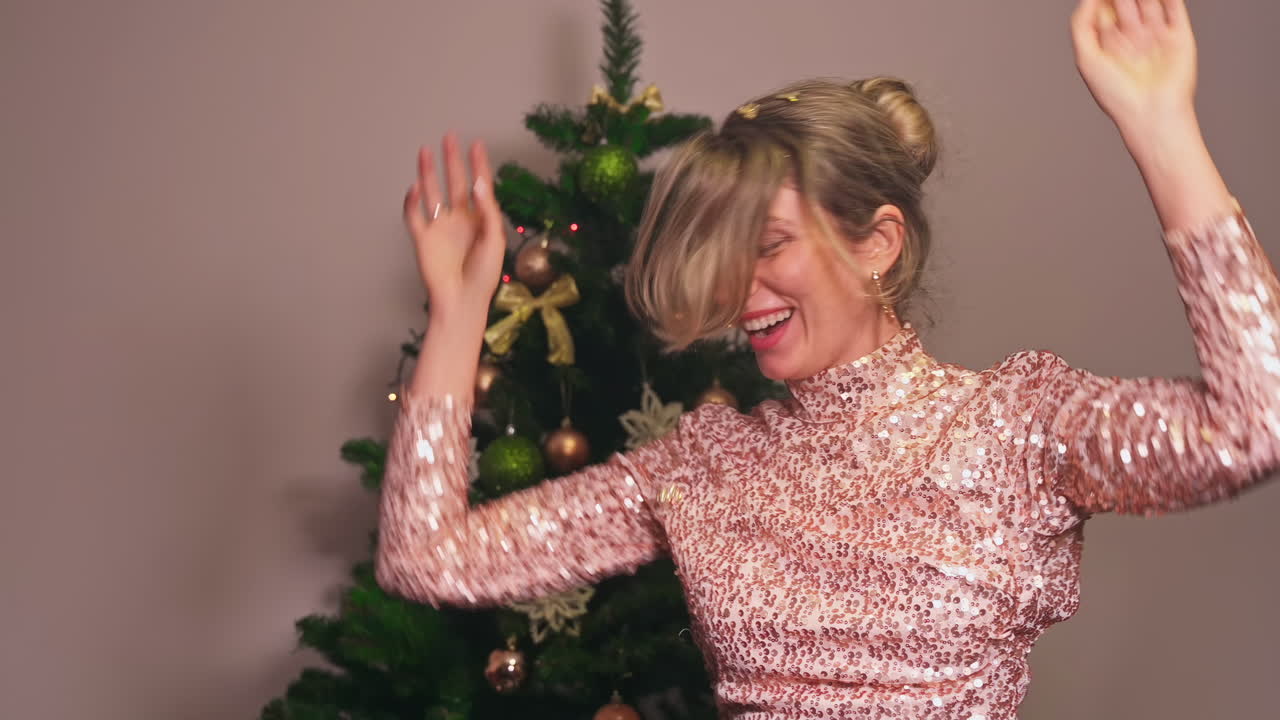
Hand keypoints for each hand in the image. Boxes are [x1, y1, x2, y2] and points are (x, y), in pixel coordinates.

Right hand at [404, 134, 505, 323]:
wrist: (462, 301)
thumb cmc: (484, 276)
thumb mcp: (495, 240)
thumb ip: (488, 211)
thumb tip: (477, 184)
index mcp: (480, 219)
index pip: (478, 185)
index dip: (478, 165)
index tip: (477, 144)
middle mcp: (459, 219)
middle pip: (454, 182)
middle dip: (452, 160)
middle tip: (450, 137)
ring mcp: (440, 227)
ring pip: (432, 192)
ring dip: (428, 172)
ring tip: (425, 151)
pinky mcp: (422, 239)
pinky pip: (413, 216)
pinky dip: (411, 201)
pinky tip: (414, 187)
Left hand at [1071, 0, 1196, 132]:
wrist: (1152, 113)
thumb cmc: (1116, 94)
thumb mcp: (1086, 59)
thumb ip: (1081, 26)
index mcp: (1111, 45)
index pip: (1103, 11)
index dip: (1100, 2)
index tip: (1098, 0)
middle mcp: (1134, 39)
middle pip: (1126, 2)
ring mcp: (1157, 35)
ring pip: (1149, 1)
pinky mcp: (1180, 36)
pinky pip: (1175, 7)